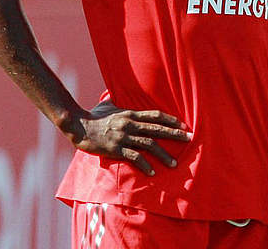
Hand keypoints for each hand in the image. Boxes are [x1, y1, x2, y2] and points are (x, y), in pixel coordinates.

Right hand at [72, 100, 191, 175]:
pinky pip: (134, 157)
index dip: (170, 119)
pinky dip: (145, 164)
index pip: (155, 115)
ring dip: (163, 154)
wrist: (77, 125)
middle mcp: (129, 123)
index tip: (183, 124)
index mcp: (130, 113)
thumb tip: (117, 96)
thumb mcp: (107, 105)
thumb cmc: (92, 115)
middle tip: (189, 139)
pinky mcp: (115, 148)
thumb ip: (117, 102)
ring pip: (149, 144)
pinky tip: (152, 172)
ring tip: (175, 163)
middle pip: (156, 129)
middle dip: (174, 134)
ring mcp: (123, 136)